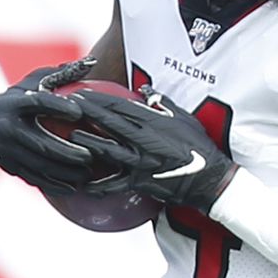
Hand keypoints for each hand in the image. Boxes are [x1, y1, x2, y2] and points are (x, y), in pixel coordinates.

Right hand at [0, 67, 101, 194]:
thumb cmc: (21, 97)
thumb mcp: (34, 81)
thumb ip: (61, 74)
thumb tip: (91, 63)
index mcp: (14, 103)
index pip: (37, 103)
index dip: (57, 107)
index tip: (78, 112)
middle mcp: (6, 127)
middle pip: (41, 142)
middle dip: (68, 152)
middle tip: (91, 156)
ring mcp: (5, 149)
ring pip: (38, 165)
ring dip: (65, 171)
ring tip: (87, 173)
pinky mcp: (8, 166)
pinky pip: (33, 178)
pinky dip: (54, 184)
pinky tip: (73, 186)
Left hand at [70, 92, 235, 209]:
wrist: (209, 180)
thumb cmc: (199, 147)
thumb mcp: (184, 119)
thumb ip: (163, 104)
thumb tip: (146, 92)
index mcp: (154, 122)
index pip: (120, 106)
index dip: (98, 99)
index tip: (82, 93)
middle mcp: (145, 140)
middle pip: (109, 124)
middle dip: (86, 113)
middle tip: (67, 107)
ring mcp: (140, 162)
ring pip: (107, 150)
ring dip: (86, 142)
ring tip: (69, 136)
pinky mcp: (140, 182)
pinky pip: (114, 184)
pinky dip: (97, 185)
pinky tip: (81, 185)